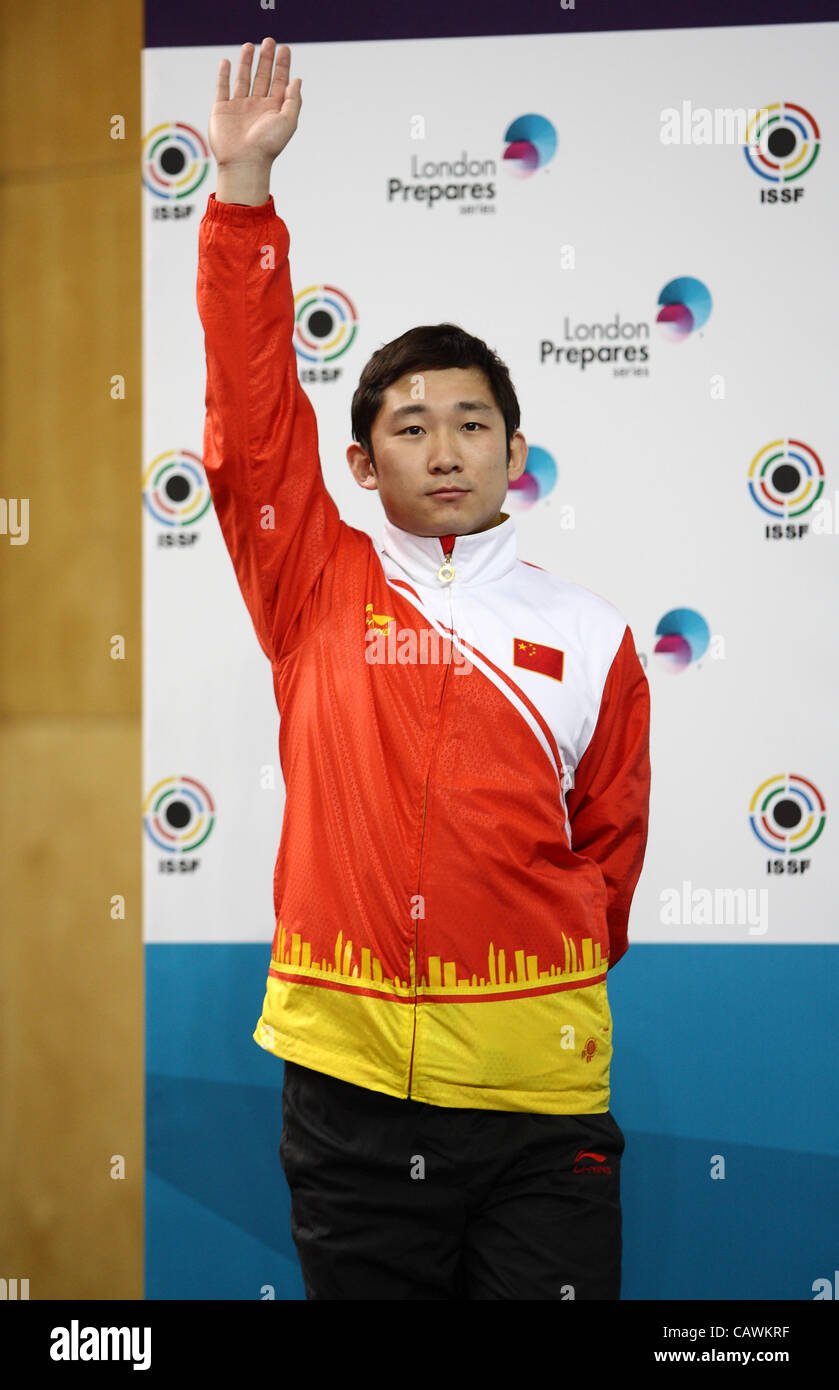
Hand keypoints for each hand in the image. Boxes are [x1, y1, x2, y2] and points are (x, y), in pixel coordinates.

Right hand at [209, 38, 301, 169]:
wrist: (244, 162)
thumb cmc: (268, 146)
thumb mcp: (288, 122)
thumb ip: (293, 100)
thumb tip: (298, 80)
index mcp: (273, 110)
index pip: (279, 82)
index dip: (282, 65)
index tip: (284, 49)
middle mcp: (257, 106)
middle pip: (263, 77)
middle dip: (266, 59)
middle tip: (269, 41)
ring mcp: (239, 107)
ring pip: (243, 79)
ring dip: (246, 62)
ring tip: (250, 46)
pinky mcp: (222, 110)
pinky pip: (222, 88)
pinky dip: (224, 75)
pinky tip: (227, 62)